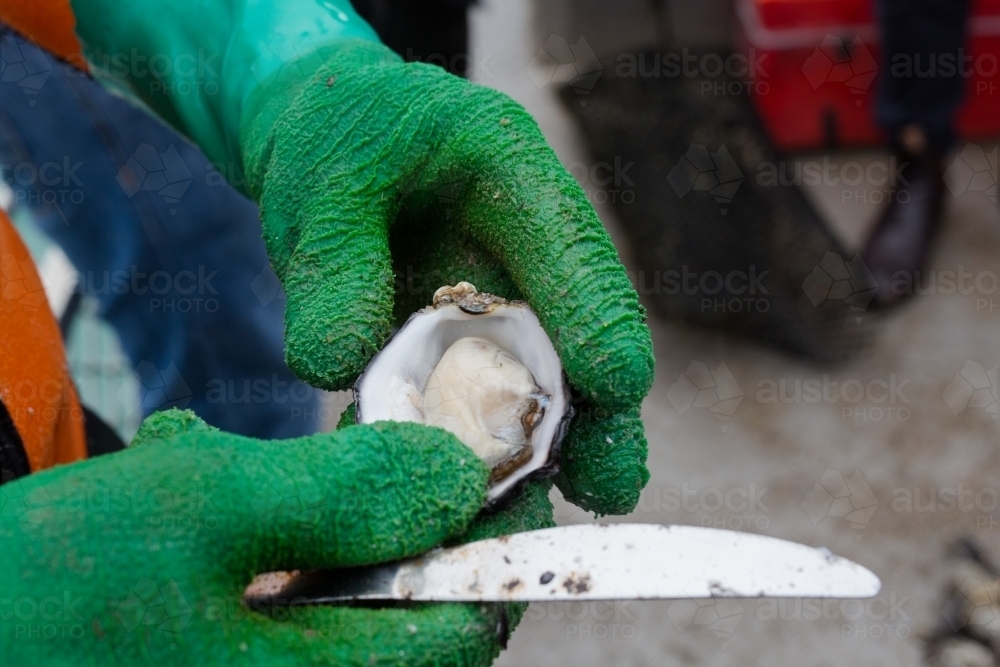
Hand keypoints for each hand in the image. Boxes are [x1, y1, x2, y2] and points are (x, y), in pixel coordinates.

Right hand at [0, 409, 550, 665]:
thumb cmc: (37, 595)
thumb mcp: (198, 513)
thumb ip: (339, 497)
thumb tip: (458, 478)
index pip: (466, 618)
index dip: (488, 527)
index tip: (476, 446)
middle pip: (393, 593)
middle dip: (360, 500)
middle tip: (313, 440)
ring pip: (321, 577)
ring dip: (282, 502)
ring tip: (199, 462)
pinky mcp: (215, 653)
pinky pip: (264, 583)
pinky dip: (237, 522)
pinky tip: (174, 481)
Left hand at [241, 40, 653, 515]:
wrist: (321, 143)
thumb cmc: (334, 137)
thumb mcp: (320, 181)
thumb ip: (333, 267)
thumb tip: (340, 368)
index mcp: (510, 173)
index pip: (571, 247)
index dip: (598, 317)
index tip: (620, 385)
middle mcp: (519, 250)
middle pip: (572, 336)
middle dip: (593, 416)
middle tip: (608, 487)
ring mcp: (493, 305)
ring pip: (528, 387)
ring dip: (530, 454)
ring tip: (529, 520)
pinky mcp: (457, 350)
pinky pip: (465, 408)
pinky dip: (458, 456)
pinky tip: (455, 508)